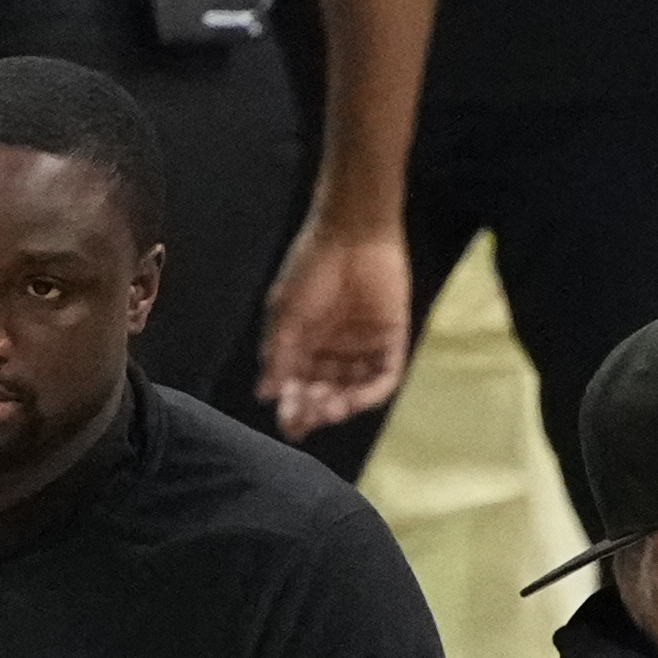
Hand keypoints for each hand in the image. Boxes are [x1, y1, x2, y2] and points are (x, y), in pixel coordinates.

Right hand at [257, 220, 413, 436]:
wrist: (351, 234)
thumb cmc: (310, 268)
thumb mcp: (285, 314)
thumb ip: (278, 355)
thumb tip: (265, 394)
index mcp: (304, 344)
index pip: (298, 386)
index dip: (293, 408)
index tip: (287, 423)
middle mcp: (333, 350)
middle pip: (325, 393)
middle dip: (315, 409)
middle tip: (307, 416)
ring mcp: (363, 346)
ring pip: (353, 390)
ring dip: (341, 405)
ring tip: (329, 410)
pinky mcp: (392, 338)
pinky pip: (384, 376)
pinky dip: (370, 392)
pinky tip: (354, 400)